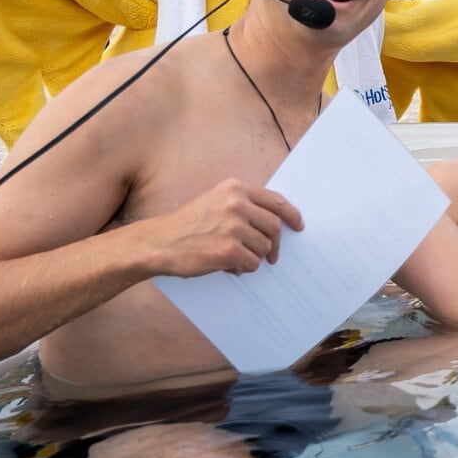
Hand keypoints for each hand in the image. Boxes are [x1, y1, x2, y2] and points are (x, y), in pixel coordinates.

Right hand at [143, 179, 301, 278]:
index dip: (291, 215)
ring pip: (263, 246)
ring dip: (255, 257)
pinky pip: (252, 263)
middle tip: (272, 256)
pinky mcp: (229, 249)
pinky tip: (230, 268)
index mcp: (234, 189)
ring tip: (238, 260)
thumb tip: (272, 225)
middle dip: (274, 244)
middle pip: (274, 226)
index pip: (275, 201)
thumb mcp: (214, 202)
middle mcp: (236, 204)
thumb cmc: (186, 225)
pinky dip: (245, 269)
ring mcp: (233, 226)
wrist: (159, 242)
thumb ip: (242, 207)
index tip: (298, 226)